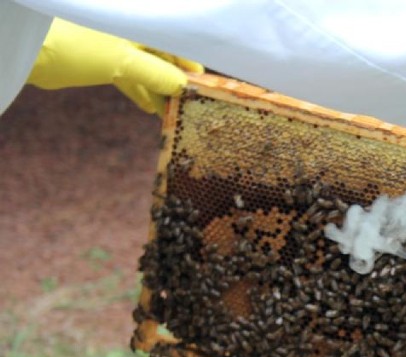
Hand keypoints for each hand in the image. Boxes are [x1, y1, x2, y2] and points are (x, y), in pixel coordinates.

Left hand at [27, 18, 202, 114]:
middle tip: (187, 107)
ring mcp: (117, 47)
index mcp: (141, 26)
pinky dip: (140, 91)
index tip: (203, 89)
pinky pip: (130, 77)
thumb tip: (183, 88)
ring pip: (147, 70)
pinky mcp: (103, 61)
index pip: (176, 45)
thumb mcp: (125, 62)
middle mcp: (133, 33)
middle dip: (175, 83)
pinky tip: (149, 108)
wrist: (34, 51)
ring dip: (158, 91)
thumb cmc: (81, 47)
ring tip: (170, 113)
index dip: (190, 67)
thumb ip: (158, 75)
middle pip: (163, 59)